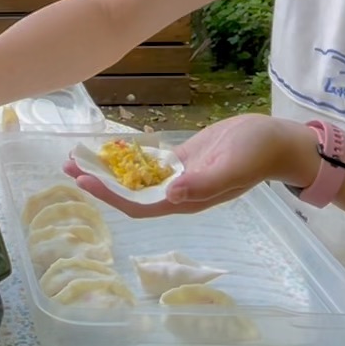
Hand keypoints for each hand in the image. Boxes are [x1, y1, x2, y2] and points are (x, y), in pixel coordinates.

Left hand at [64, 114, 319, 217]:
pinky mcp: (183, 160)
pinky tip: (108, 149)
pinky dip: (128, 157)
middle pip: (131, 193)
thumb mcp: (231, 167)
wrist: (277, 140)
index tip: (84, 181)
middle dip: (100, 182)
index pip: (139, 205)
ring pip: (136, 178)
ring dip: (109, 169)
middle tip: (68, 166)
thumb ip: (204, 183)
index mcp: (187, 201)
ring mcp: (180, 177)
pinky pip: (149, 163)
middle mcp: (179, 194)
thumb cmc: (257, 154)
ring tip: (78, 157)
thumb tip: (172, 195)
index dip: (110, 196)